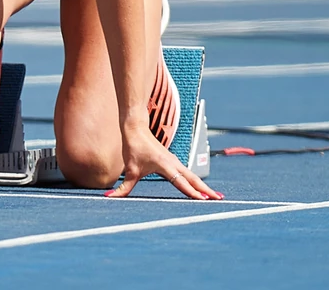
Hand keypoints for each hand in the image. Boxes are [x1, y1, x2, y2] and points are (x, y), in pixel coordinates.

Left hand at [106, 126, 221, 199]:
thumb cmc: (134, 148)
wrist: (136, 128)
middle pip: (193, 179)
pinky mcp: (173, 161)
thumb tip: (109, 198)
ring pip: (192, 176)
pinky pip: (187, 173)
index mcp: (165, 166)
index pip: (181, 182)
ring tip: (215, 196)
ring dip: (203, 186)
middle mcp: (173, 163)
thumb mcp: (129, 171)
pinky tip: (200, 188)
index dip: (191, 191)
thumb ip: (123, 188)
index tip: (203, 199)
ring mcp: (175, 162)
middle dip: (206, 189)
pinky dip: (196, 181)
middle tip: (219, 199)